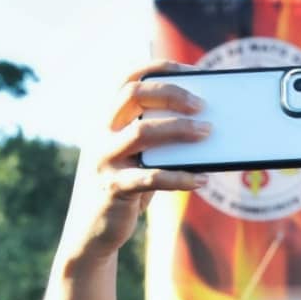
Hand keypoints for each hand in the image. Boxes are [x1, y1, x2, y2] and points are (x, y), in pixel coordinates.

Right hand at [61, 63, 210, 262]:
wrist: (92, 231)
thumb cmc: (126, 187)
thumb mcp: (138, 158)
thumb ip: (158, 139)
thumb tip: (204, 125)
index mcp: (107, 119)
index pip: (129, 79)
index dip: (159, 69)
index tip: (192, 72)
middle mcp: (100, 132)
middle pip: (133, 95)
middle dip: (171, 94)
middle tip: (202, 106)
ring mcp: (103, 159)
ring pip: (141, 132)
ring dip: (179, 130)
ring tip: (208, 133)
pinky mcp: (113, 188)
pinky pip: (152, 177)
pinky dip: (180, 177)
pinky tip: (202, 180)